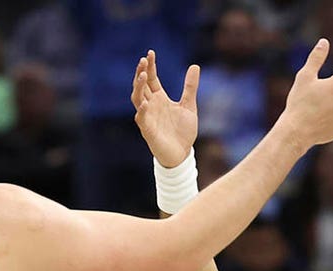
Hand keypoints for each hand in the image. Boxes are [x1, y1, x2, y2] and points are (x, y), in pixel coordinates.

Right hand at [132, 50, 199, 167]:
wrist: (182, 155)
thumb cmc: (183, 132)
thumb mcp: (189, 106)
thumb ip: (190, 87)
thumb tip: (195, 66)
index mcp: (159, 99)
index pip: (151, 79)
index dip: (150, 66)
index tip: (150, 53)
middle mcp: (151, 106)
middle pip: (141, 86)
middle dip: (140, 73)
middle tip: (143, 60)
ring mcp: (148, 117)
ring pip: (137, 99)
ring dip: (138, 87)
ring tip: (142, 75)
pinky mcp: (148, 130)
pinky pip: (141, 119)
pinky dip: (141, 111)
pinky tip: (144, 103)